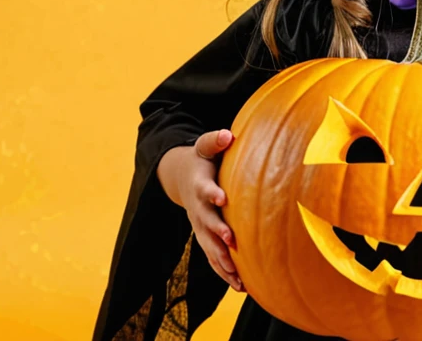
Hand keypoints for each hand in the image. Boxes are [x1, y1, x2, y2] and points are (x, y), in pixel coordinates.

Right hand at [157, 128, 242, 291]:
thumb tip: (227, 134)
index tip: (223, 198)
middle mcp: (197, 209)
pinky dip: (224, 272)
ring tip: (237, 277)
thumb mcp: (204, 147)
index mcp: (199, 185)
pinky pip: (213, 258)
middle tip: (231, 240)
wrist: (181, 177)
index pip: (205, 189)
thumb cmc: (202, 159)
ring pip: (209, 247)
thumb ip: (214, 141)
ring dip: (222, 261)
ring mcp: (199, 226)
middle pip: (205, 223)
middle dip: (217, 232)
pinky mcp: (205, 237)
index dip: (212, 193)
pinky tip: (240, 286)